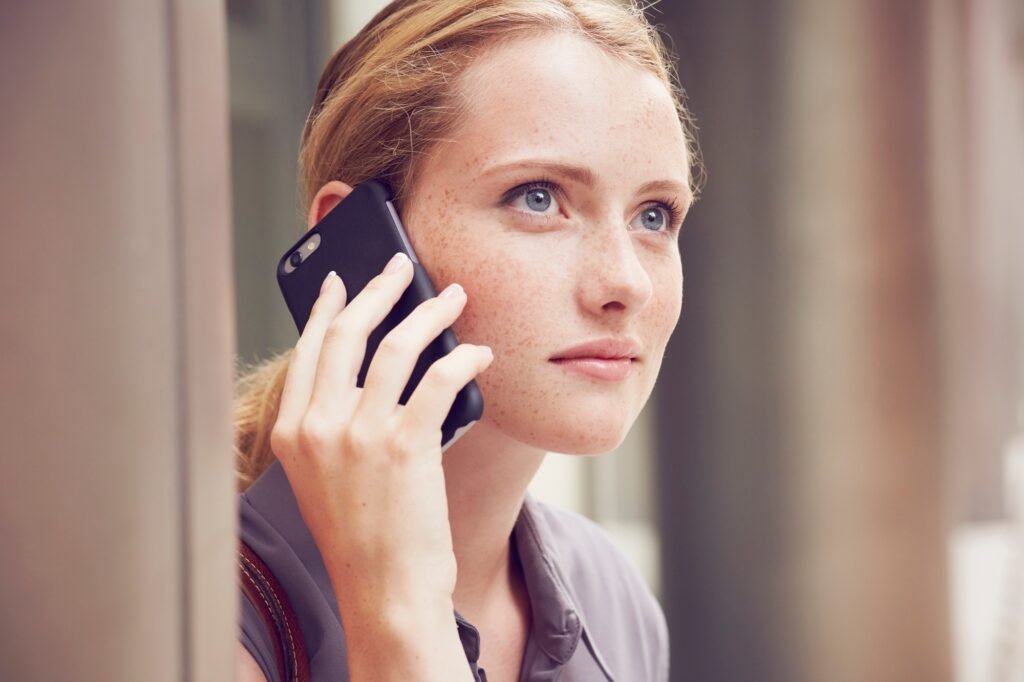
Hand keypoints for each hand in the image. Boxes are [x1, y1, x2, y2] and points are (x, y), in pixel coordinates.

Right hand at [270, 252, 492, 619]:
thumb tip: (368, 371)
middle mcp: (317, 428)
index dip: (325, 308)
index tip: (341, 282)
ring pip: (395, 346)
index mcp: (291, 433)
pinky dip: (463, 358)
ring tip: (454, 297)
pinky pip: (439, 379)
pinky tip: (477, 353)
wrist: (384, 588)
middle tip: (403, 266)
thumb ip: (331, 426)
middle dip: (379, 289)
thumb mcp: (325, 478)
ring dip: (430, 312)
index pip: (307, 350)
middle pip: (347, 333)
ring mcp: (359, 435)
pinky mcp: (404, 445)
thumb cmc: (362, 537)